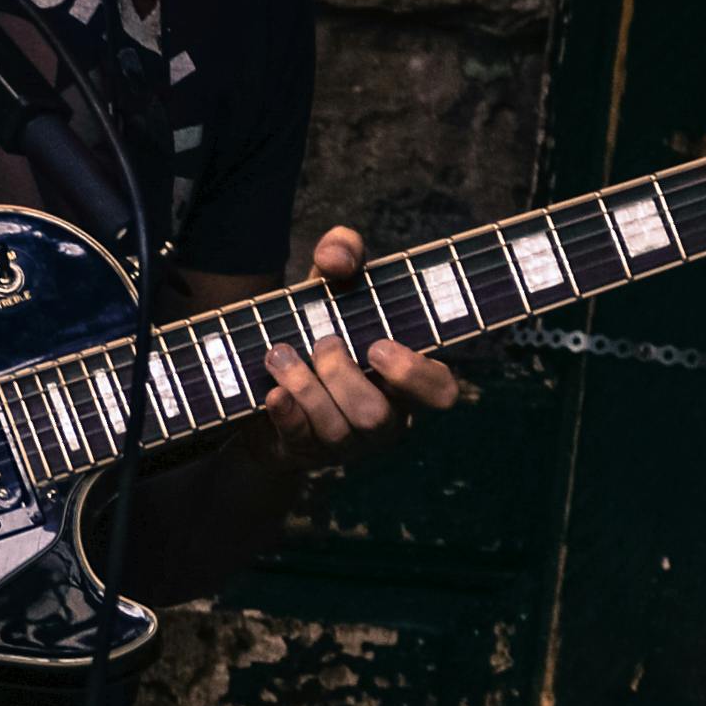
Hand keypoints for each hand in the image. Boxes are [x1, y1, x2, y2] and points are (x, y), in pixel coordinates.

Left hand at [253, 225, 459, 470]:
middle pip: (377, 416)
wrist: (265, 373)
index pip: (440, 392)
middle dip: (342, 376)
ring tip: (279, 354)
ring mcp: (345, 444)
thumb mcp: (330, 284)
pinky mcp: (305, 452)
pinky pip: (300, 442)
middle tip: (323, 343)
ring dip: (305, 386)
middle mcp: (383, 418)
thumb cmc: (317, 325)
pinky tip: (273, 392)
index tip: (376, 347)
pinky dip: (286, 414)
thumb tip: (338, 262)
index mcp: (406, 380)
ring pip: (337, 431)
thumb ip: (343, 252)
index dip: (414, 375)